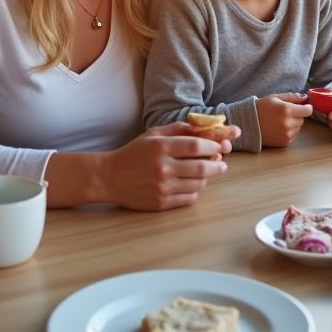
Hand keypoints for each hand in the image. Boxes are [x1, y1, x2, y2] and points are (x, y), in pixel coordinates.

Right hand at [101, 123, 239, 210]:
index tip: (219, 146)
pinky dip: (195, 191)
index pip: (196, 146)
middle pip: (202, 167)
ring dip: (207, 178)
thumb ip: (177, 129)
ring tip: (206, 173)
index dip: (213, 146)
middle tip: (222, 163)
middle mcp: (163, 168)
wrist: (110, 177)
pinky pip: (189, 198)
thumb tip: (203, 128)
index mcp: (161, 147)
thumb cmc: (134, 153)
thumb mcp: (152, 134)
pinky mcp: (161, 203)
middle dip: (218, 165)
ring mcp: (162, 187)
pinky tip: (191, 184)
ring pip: (198, 184)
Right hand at [256, 93, 313, 147]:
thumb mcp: (275, 98)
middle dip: (297, 115)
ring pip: (298, 128)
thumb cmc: (261, 108)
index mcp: (286, 109)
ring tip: (279, 121)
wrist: (248, 124)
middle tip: (284, 113)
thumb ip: (292, 97)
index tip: (303, 107)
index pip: (308, 110)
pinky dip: (289, 132)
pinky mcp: (284, 142)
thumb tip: (305, 98)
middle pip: (302, 119)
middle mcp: (288, 123)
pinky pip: (293, 136)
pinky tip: (278, 128)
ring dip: (293, 124)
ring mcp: (286, 134)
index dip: (306, 108)